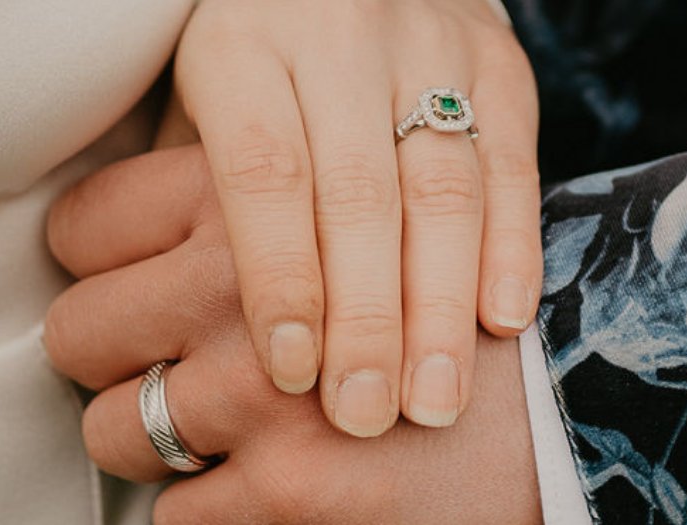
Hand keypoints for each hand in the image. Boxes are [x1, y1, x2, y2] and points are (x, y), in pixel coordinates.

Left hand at [44, 145, 539, 522]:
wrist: (565, 407)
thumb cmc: (444, 307)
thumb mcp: (352, 211)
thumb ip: (250, 210)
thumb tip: (136, 243)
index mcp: (256, 193)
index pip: (84, 225)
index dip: (97, 265)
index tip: (127, 287)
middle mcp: (247, 284)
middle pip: (77, 330)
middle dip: (111, 360)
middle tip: (159, 367)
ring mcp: (262, 393)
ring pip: (112, 431)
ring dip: (153, 440)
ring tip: (218, 429)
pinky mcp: (288, 491)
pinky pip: (175, 518)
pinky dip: (211, 510)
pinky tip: (270, 480)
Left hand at [164, 0, 540, 436]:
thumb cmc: (259, 57)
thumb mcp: (200, 97)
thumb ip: (191, 185)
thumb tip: (175, 314)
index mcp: (244, 44)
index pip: (265, 173)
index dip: (281, 277)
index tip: (290, 371)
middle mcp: (340, 37)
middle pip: (357, 194)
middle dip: (365, 318)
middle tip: (362, 414)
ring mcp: (430, 45)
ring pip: (442, 190)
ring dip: (440, 306)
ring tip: (432, 401)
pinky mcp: (498, 63)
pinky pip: (511, 163)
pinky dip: (511, 247)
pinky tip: (500, 324)